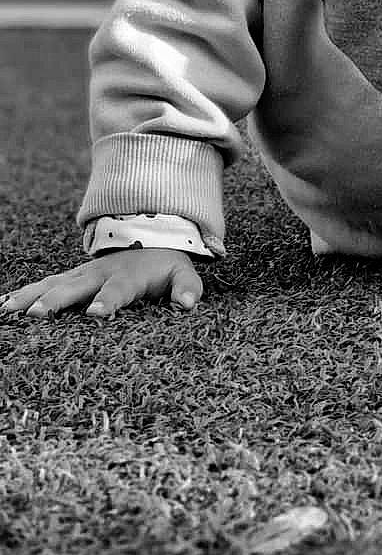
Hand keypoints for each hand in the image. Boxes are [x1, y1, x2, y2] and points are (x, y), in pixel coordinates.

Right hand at [1, 247, 204, 319]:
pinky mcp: (70, 278)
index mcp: (128, 278)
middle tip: (37, 315)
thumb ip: (187, 288)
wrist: (151, 239)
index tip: (95, 313)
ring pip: (52, 285)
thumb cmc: (166, 265)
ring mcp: (81, 275)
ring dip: (31, 296)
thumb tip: (189, 303)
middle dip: (56, 301)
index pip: (117, 291)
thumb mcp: (183, 274)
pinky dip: (24, 293)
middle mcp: (100, 275)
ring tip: (9, 310)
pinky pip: (44, 284)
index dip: (107, 301)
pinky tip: (4, 305)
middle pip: (75, 288)